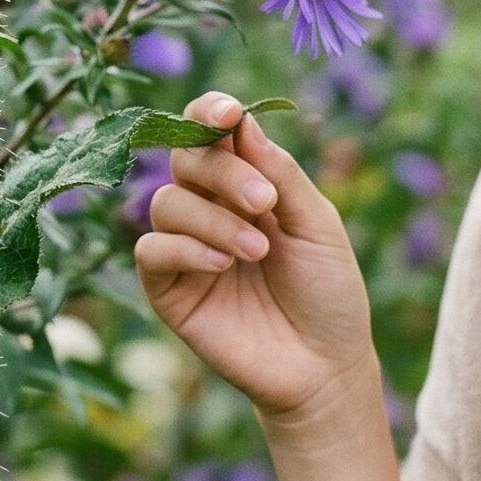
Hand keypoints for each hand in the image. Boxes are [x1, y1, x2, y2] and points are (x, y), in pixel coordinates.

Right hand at [134, 91, 376, 424]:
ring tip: (258, 251)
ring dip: (214, 220)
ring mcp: (185, 248)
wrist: (326, 368)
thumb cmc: (329, 293)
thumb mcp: (319, 225)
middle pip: (185, 159)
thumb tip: (242, 122)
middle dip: (223, 173)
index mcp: (245, 184)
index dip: (209, 113)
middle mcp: (208, 208)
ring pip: (166, 202)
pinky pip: (151, 250)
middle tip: (266, 202)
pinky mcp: (168, 290)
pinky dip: (184, 248)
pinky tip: (223, 266)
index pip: (209, 133)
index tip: (227, 113)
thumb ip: (281, 173)